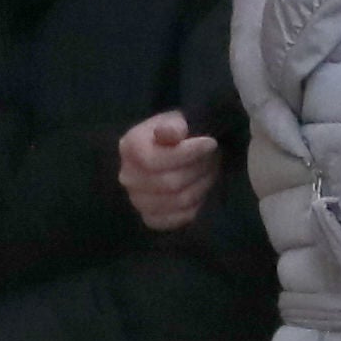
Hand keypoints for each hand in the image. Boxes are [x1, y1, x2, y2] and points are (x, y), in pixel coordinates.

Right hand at [119, 111, 220, 230]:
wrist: (175, 150)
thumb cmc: (178, 133)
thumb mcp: (177, 120)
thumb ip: (174, 125)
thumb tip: (171, 133)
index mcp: (130, 147)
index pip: (155, 160)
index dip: (188, 153)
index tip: (211, 143)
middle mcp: (128, 176)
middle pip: (169, 183)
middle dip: (197, 170)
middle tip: (212, 158)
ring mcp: (137, 200)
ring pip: (177, 201)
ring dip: (200, 186)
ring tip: (208, 172)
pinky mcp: (150, 217)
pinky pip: (172, 220)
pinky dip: (192, 208)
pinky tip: (200, 192)